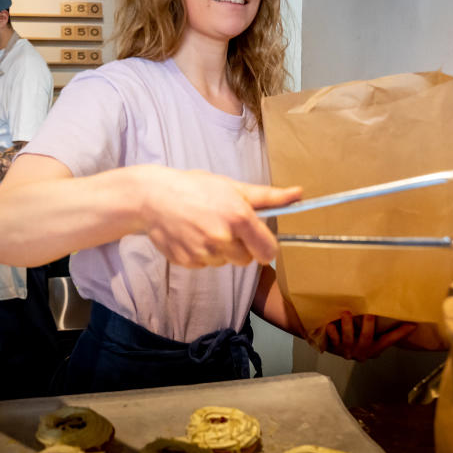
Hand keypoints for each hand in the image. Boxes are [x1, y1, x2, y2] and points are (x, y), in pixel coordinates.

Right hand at [139, 167, 301, 268]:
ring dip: (220, 250)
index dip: (265, 247)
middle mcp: (223, 238)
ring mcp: (203, 253)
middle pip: (247, 260)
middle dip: (241, 246)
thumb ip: (268, 196)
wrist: (152, 197)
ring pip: (225, 262)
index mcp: (239, 218)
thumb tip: (299, 194)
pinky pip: (205, 264)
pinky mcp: (187, 262)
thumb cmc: (196, 188)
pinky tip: (191, 235)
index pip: (268, 252)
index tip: (257, 239)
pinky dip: (201, 254)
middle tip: (224, 225)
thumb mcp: (233, 187)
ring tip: (204, 227)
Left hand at [325, 312, 417, 361]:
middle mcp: (362, 351)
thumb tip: (397, 311)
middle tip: (369, 314)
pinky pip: (332, 340)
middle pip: (367, 338)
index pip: (390, 340)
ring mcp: (347, 350)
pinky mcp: (334, 348)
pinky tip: (329, 325)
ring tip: (346, 313)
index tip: (412, 324)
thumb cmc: (354, 338)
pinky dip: (331, 332)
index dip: (401, 333)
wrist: (332, 346)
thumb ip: (378, 329)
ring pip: (348, 339)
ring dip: (347, 326)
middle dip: (368, 326)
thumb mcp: (368, 336)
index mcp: (374, 348)